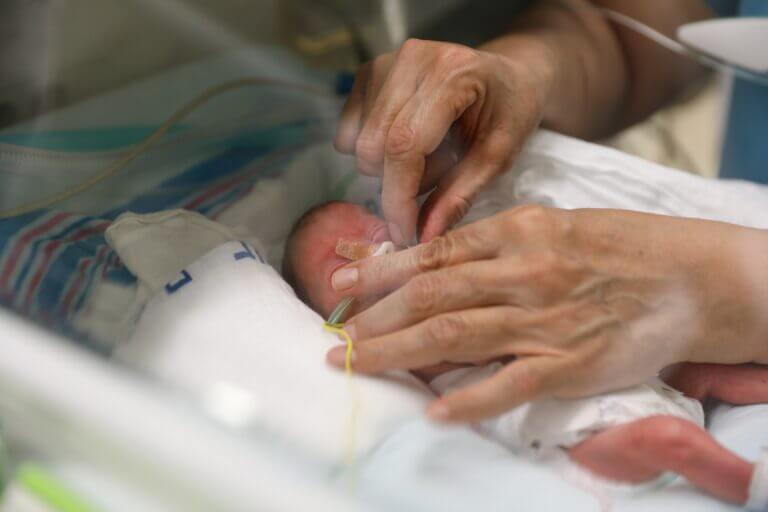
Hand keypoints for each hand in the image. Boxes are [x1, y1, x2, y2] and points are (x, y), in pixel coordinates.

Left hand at [327, 206, 767, 421]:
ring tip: (357, 363)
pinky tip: (434, 410)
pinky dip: (468, 398)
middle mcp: (521, 272)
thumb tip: (432, 260)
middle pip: (430, 296)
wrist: (687, 278)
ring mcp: (542, 320)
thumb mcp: (551, 224)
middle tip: (336, 336)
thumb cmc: (616, 246)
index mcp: (516, 232)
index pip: (432, 253)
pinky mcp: (567, 362)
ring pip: (452, 336)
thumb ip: (493, 243)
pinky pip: (507, 384)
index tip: (340, 281)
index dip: (379, 270)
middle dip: (374, 316)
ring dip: (397, 351)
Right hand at [334, 39, 554, 244]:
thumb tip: (423, 237)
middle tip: (434, 184)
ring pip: (359, 142)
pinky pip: (350, 130)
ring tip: (429, 157)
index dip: (399, 197)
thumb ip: (459, 195)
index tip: (404, 233)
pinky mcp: (370, 70)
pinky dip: (374, 151)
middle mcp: (413, 58)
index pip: (406, 144)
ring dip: (388, 167)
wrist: (509, 77)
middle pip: (375, 146)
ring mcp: (387, 61)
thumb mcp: (498, 158)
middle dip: (396, 185)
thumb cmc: (510, 114)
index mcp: (453, 74)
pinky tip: (407, 143)